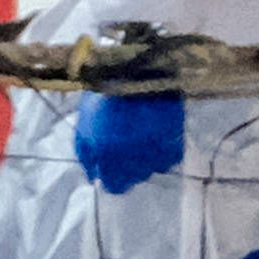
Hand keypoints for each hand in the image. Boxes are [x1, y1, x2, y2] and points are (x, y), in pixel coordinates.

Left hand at [70, 93, 185, 193]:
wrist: (139, 72)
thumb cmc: (105, 99)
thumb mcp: (83, 127)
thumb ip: (86, 155)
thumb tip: (94, 178)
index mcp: (109, 160)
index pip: (114, 186)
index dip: (112, 175)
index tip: (113, 162)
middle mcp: (134, 164)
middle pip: (134, 178)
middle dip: (129, 165)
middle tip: (127, 141)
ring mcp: (156, 156)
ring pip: (151, 167)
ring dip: (146, 155)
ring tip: (141, 130)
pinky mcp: (175, 145)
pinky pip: (168, 155)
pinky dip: (163, 146)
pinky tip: (156, 129)